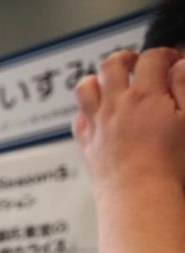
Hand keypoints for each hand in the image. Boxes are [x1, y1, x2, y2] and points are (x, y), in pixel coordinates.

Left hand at [72, 47, 184, 197]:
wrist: (139, 198)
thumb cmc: (171, 163)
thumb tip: (178, 65)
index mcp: (145, 95)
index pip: (151, 58)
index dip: (164, 54)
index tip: (171, 61)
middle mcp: (115, 105)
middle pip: (111, 65)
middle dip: (125, 58)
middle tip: (136, 63)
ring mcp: (97, 124)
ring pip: (85, 87)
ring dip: (97, 80)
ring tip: (111, 84)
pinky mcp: (86, 144)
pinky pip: (78, 118)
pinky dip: (87, 112)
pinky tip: (99, 116)